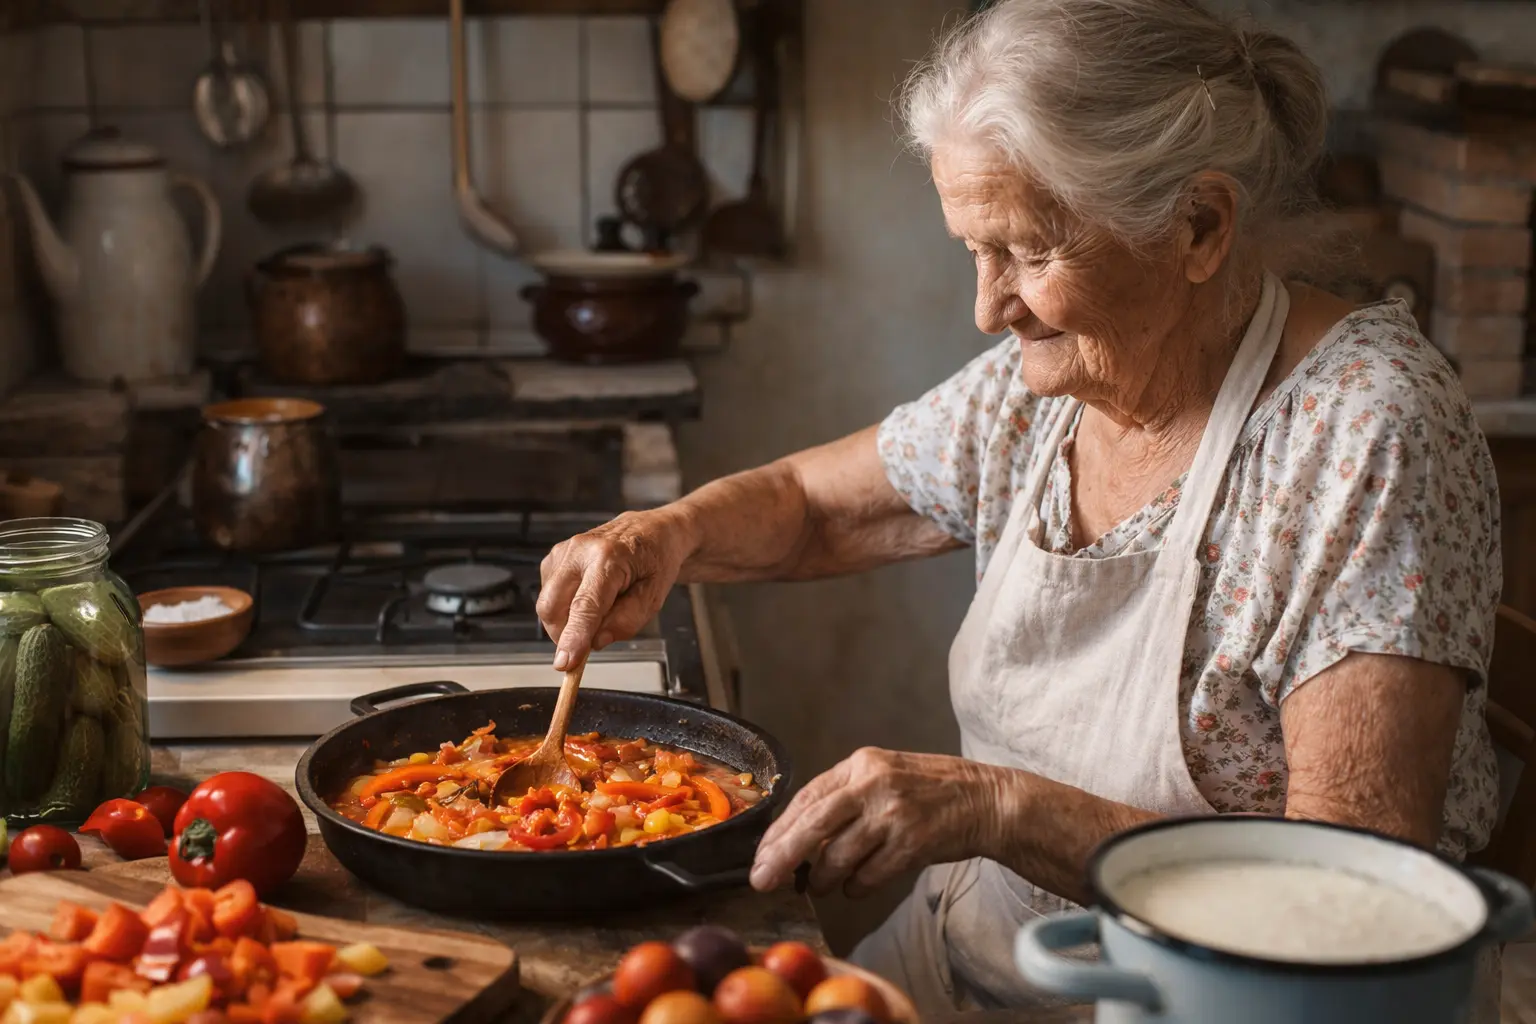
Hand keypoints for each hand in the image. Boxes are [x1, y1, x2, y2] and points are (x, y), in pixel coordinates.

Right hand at [537, 509, 695, 669]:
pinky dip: (564, 608)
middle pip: (552, 606)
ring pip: (547, 604)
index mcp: (609, 557)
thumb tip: (596, 641)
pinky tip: (587, 598)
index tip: (565, 663)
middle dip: (564, 634)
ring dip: (566, 621)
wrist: (651, 532)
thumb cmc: (655, 561)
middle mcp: (580, 550)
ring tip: (599, 609)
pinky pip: (548, 595)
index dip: (573, 637)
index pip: (585, 605)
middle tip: (589, 641)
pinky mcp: (554, 557)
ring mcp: (563, 551)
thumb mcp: (654, 596)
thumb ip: (627, 621)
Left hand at [750, 748, 1011, 897]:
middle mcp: (875, 784)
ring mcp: (895, 814)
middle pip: (813, 825)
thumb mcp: (884, 776)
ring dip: (822, 879)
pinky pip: (868, 877)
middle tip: (762, 881)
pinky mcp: (913, 843)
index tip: (761, 855)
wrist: (986, 799)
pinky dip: (855, 888)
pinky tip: (856, 887)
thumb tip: (797, 838)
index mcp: (861, 764)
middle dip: (782, 857)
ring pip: (838, 857)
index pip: (807, 798)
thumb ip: (844, 798)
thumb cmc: (930, 791)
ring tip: (820, 885)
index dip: (779, 830)